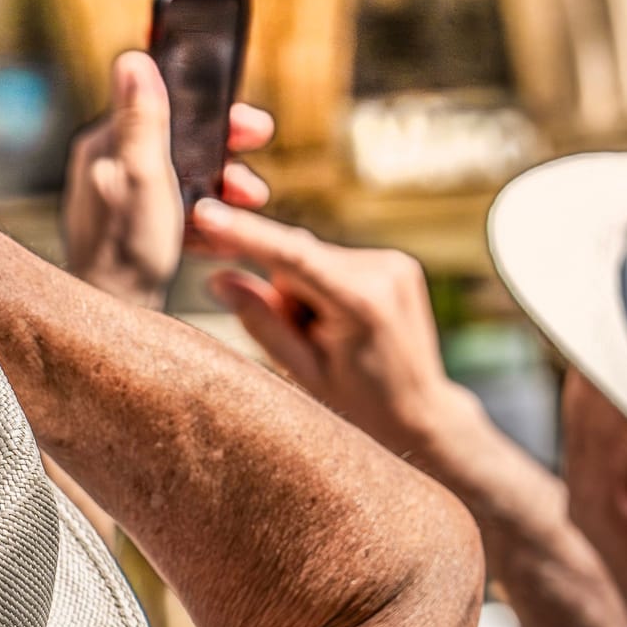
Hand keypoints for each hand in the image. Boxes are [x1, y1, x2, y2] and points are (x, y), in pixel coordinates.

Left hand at [62, 51, 273, 308]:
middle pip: (176, 138)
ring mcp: (122, 200)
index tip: (242, 113)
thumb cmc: (127, 249)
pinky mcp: (135, 230)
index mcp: (106, 146)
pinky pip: (178, 210)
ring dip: (222, 183)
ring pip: (183, 175)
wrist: (115, 319)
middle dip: (222, 143)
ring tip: (250, 199)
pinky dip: (205, 217)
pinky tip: (224, 234)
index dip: (205, 102)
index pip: (158, 102)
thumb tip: (133, 57)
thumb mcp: (141, 177)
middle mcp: (108, 167)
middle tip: (258, 145)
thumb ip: (140, 120)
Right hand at [195, 200, 468, 452]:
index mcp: (361, 303)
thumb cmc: (358, 404)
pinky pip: (333, 264)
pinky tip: (345, 324)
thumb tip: (218, 279)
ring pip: (312, 261)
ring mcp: (395, 261)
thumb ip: (262, 322)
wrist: (418, 412)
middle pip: (296, 261)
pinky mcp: (397, 261)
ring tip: (331, 338)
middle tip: (310, 342)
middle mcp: (383, 270)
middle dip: (285, 293)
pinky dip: (325, 289)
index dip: (246, 234)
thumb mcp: (302, 372)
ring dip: (305, 294)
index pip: (290, 257)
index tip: (207, 214)